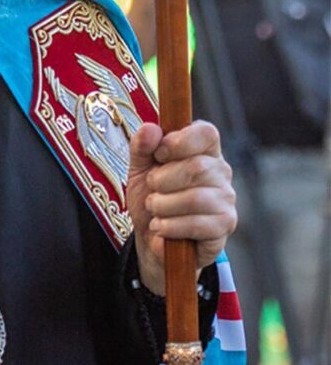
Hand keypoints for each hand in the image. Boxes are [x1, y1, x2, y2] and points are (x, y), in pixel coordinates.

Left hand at [126, 120, 236, 294]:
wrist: (152, 236)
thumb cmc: (151, 195)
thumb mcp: (139, 168)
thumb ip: (142, 146)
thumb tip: (150, 128)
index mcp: (203, 149)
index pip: (207, 132)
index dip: (180, 141)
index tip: (159, 154)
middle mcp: (220, 170)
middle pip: (197, 167)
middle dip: (162, 180)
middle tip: (152, 189)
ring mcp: (226, 198)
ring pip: (195, 198)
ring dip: (163, 205)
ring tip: (154, 209)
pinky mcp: (225, 225)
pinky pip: (197, 224)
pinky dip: (170, 226)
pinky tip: (161, 226)